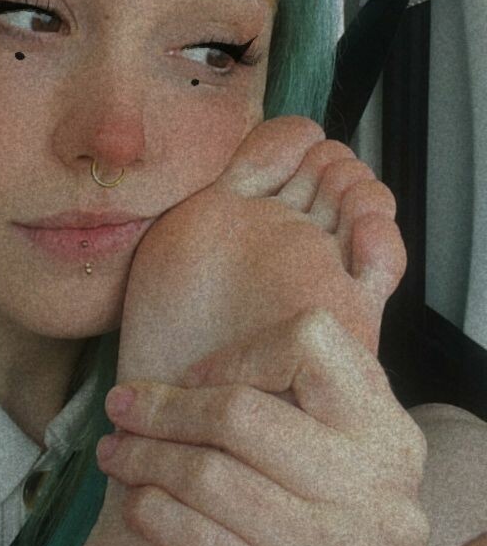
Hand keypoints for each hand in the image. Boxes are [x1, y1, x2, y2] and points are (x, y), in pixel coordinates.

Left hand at [95, 115, 421, 545]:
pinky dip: (155, 518)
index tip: (194, 374)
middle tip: (122, 408)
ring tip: (115, 454)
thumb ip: (296, 383)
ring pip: (212, 482)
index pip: (311, 344)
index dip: (235, 353)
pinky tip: (139, 503)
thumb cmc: (307, 513)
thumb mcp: (328, 441)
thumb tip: (230, 267)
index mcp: (386, 430)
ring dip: (144, 461)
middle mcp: (380, 493)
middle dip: (162, 409)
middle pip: (242, 417)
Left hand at [114, 114, 406, 387]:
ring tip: (342, 190)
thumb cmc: (163, 327)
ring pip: (362, 207)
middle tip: (322, 169)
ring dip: (359, 188)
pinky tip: (366, 228)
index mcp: (246, 208)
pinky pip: (382, 263)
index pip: (293, 149)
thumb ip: (230, 178)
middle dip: (333, 162)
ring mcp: (319, 271)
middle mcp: (287, 236)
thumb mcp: (183, 229)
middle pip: (332, 174)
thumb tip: (275, 136)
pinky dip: (382, 235)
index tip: (297, 142)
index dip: (299, 139)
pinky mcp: (347, 313)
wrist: (176, 409)